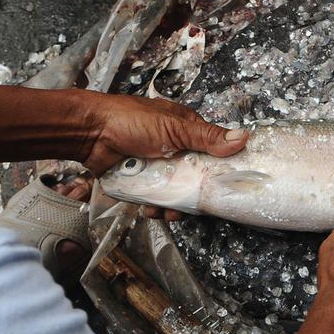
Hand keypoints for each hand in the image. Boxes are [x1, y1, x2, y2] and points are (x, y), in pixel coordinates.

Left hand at [80, 93, 247, 217]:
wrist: (89, 132)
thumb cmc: (130, 121)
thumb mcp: (173, 128)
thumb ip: (206, 137)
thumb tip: (244, 138)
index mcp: (185, 131)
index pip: (211, 154)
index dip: (216, 172)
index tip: (221, 189)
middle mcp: (173, 149)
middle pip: (192, 178)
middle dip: (192, 195)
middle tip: (189, 207)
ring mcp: (155, 165)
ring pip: (173, 191)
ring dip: (172, 204)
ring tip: (165, 212)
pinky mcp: (139, 180)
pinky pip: (153, 197)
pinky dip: (153, 206)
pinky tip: (150, 210)